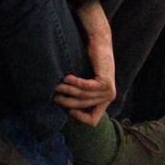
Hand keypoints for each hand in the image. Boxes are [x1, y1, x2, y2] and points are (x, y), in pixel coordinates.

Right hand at [54, 1, 116, 125]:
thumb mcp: (86, 83)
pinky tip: (66, 77)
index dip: (79, 118)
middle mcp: (110, 98)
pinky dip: (75, 83)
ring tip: (57, 85)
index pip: (93, 120)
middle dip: (67, 102)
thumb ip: (80, 95)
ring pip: (83, 96)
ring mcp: (109, 91)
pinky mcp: (105, 82)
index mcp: (105, 101)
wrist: (100, 43)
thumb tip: (65, 108)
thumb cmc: (89, 62)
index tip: (68, 111)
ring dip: (67, 91)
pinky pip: (86, 87)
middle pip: (83, 106)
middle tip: (54, 95)